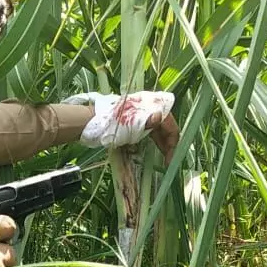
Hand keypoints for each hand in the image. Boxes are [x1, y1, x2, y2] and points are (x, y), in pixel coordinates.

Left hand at [62, 90, 176, 161]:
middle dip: (169, 143)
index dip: (172, 142)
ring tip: (163, 157)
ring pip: (159, 128)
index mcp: (150, 106)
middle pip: (166, 126)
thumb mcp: (130, 126)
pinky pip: (150, 129)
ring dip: (162, 142)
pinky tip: (153, 148)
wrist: (93, 123)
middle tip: (167, 160)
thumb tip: (159, 117)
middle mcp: (149, 108)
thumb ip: (146, 123)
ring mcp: (142, 114)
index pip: (170, 125)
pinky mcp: (136, 120)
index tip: (170, 159)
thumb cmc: (111, 124)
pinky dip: (154, 139)